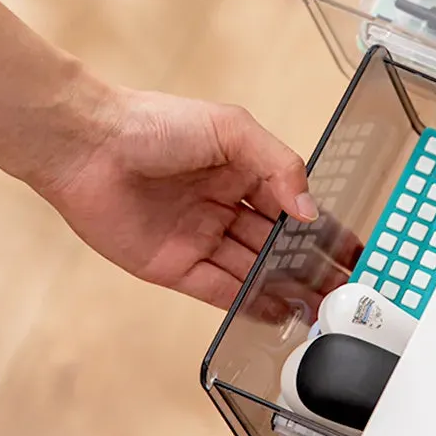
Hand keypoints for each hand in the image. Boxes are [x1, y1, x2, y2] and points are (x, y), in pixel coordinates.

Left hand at [33, 87, 319, 308]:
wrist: (87, 145)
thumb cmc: (153, 123)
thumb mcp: (232, 129)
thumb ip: (279, 165)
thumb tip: (308, 210)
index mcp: (240, 170)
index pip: (289, 205)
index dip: (319, 227)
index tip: (348, 249)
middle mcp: (222, 206)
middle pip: (274, 244)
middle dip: (308, 266)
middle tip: (341, 287)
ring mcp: (198, 238)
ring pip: (251, 270)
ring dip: (285, 289)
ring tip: (320, 306)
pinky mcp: (173, 267)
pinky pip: (219, 290)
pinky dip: (249, 303)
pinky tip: (279, 312)